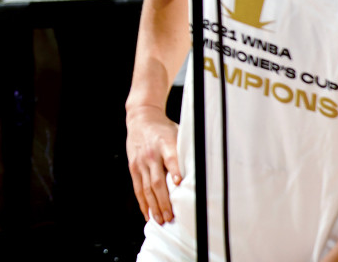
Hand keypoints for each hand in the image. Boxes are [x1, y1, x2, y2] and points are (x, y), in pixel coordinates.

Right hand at [126, 105, 181, 224]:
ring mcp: (140, 162)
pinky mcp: (133, 167)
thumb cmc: (164, 129)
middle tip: (170, 217)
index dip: (175, 171)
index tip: (179, 183)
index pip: (171, 158)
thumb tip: (203, 170)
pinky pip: (137, 188)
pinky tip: (147, 213)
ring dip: (153, 206)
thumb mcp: (177, 134)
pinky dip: (142, 202)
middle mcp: (151, 155)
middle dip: (163, 201)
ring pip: (146, 188)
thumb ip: (186, 152)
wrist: (142, 117)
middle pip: (157, 181)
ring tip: (160, 220)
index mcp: (165, 144)